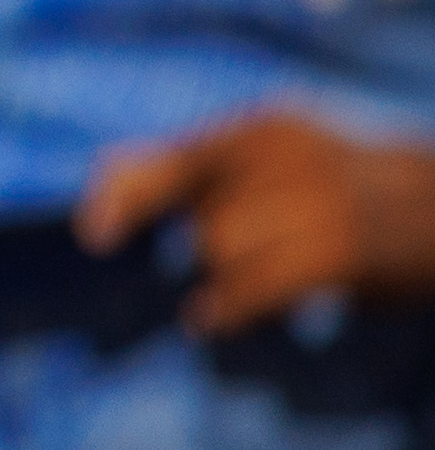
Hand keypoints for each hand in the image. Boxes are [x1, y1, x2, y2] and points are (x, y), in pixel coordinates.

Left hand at [77, 101, 434, 334]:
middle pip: (201, 220)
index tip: (94, 237)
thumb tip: (112, 184)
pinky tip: (211, 318)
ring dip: (226, 276)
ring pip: (223, 252)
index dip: (124, 196)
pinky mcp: (340, 252)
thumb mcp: (286, 162)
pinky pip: (255, 286)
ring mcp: (318, 203)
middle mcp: (288, 156)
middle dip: (202, 250)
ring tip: (258, 282)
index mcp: (266, 130)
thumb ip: (207, 170)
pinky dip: (227, 307)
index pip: (175, 160)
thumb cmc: (356, 192)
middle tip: (221, 262)